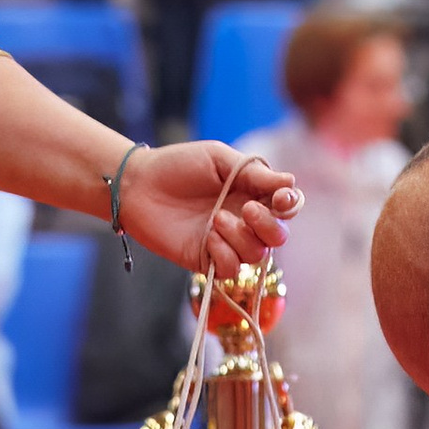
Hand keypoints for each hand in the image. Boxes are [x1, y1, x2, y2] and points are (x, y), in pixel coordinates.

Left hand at [115, 142, 301, 271]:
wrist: (138, 185)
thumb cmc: (177, 166)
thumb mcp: (218, 159)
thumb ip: (254, 173)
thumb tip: (291, 183)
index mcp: (252, 193)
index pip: (286, 206)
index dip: (290, 205)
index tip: (280, 198)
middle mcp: (244, 220)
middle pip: (277, 236)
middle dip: (269, 225)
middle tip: (247, 209)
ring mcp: (226, 242)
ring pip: (256, 255)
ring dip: (241, 238)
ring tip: (215, 219)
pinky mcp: (206, 260)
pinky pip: (231, 269)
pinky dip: (225, 254)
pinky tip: (209, 237)